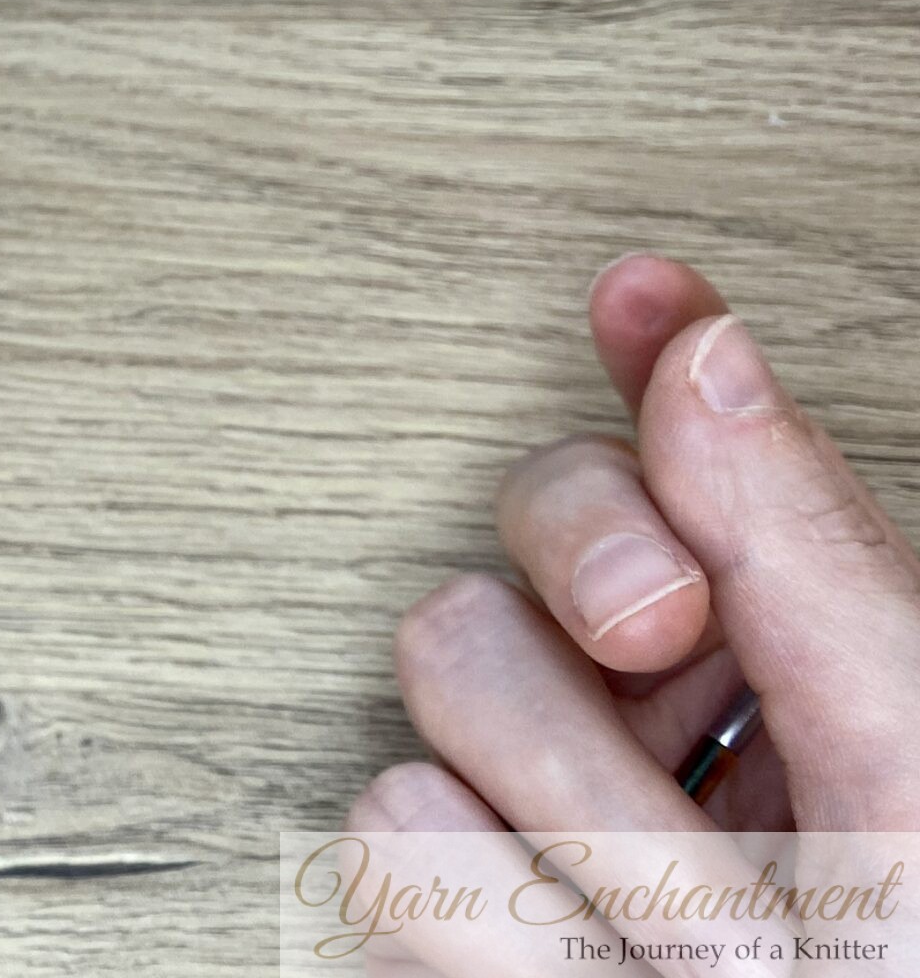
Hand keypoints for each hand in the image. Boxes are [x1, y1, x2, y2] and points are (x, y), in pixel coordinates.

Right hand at [348, 256, 919, 971]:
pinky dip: (490, 927)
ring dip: (576, 813)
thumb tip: (695, 343)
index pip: (694, 437)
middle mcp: (678, 717)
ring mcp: (550, 821)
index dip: (653, 352)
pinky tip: (579, 972)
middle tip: (666, 654)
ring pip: (434, 672)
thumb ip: (813, 563)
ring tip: (706, 945)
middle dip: (594, 585)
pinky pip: (378, 843)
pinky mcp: (452, 928)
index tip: (637, 297)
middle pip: (525, 522)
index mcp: (829, 657)